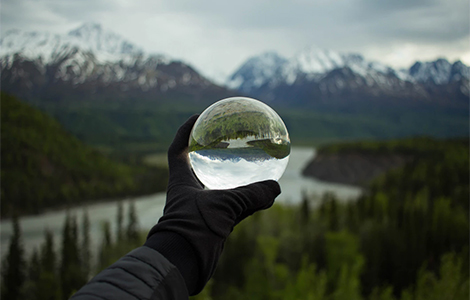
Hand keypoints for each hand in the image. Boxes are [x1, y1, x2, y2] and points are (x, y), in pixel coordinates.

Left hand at [147, 114, 280, 293]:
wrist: (184, 261)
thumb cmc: (194, 228)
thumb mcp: (224, 206)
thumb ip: (251, 196)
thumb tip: (275, 188)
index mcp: (181, 181)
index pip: (177, 149)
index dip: (184, 131)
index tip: (198, 117)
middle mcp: (189, 192)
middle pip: (197, 164)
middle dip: (208, 150)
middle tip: (226, 136)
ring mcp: (200, 207)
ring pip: (216, 184)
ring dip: (228, 173)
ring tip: (248, 160)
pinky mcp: (212, 222)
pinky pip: (230, 204)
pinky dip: (244, 198)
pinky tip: (262, 195)